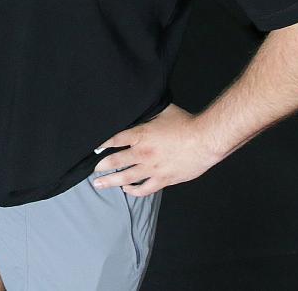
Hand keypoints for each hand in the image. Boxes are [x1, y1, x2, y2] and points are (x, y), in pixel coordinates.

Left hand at [92, 104, 221, 196]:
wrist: (205, 141)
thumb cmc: (186, 124)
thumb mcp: (162, 111)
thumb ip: (148, 113)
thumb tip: (139, 106)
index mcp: (141, 134)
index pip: (113, 140)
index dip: (101, 144)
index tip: (93, 149)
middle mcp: (143, 152)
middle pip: (115, 161)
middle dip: (100, 167)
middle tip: (92, 171)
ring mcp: (152, 168)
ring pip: (126, 178)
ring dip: (111, 181)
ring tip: (99, 184)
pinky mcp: (163, 179)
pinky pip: (144, 189)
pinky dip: (133, 191)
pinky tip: (126, 189)